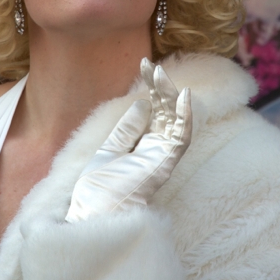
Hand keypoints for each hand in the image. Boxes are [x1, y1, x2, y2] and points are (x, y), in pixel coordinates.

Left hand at [65, 59, 191, 221]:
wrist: (93, 214)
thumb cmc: (98, 191)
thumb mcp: (108, 150)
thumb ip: (126, 129)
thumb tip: (141, 102)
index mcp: (143, 148)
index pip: (154, 112)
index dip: (152, 87)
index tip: (144, 64)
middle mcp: (156, 152)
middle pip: (166, 114)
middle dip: (161, 88)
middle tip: (151, 66)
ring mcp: (162, 158)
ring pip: (176, 122)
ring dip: (171, 96)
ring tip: (162, 74)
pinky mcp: (164, 164)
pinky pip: (181, 138)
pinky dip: (185, 117)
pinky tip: (184, 97)